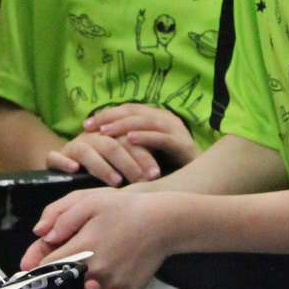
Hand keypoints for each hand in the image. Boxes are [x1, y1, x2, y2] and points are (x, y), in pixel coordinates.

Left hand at [22, 186, 173, 288]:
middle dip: (57, 282)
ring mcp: (113, 285)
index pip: (48, 268)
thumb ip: (60, 216)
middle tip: (58, 274)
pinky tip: (106, 286)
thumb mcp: (88, 201)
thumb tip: (40, 234)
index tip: (29, 269)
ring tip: (86, 278)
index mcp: (82, 249)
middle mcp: (96, 273)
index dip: (36, 269)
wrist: (163, 221)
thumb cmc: (124, 208)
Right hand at [47, 129, 159, 185]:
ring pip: (86, 151)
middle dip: (128, 162)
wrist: (65, 166)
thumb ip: (139, 169)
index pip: (129, 142)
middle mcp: (92, 138)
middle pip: (111, 145)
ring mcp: (72, 147)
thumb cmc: (104, 171)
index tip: (156, 174)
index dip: (143, 156)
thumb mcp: (123, 168)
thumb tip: (166, 180)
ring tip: (116, 181)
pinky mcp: (54, 158)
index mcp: (110, 137)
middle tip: (142, 179)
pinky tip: (74, 170)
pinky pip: (55, 157)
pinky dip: (64, 162)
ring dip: (102, 165)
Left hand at [83, 103, 198, 167]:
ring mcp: (175, 130)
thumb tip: (102, 144)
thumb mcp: (146, 152)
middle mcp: (166, 119)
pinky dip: (145, 137)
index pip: (127, 110)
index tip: (86, 125)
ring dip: (123, 125)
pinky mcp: (183, 144)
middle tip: (90, 126)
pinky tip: (130, 140)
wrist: (202, 179)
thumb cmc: (170, 167)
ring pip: (145, 121)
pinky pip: (161, 138)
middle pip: (134, 112)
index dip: (106, 114)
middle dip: (110, 118)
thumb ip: (130, 145)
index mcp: (156, 117)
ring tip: (105, 131)